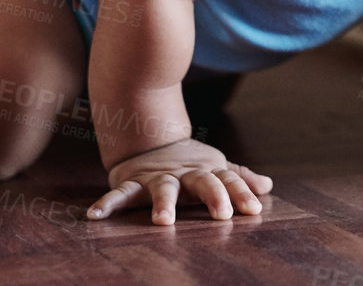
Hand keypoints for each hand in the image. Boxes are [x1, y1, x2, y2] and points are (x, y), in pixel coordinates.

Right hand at [86, 137, 272, 224]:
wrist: (150, 140)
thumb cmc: (190, 164)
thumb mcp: (216, 167)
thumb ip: (239, 178)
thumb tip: (267, 186)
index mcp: (207, 171)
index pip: (229, 180)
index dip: (242, 193)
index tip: (255, 210)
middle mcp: (185, 174)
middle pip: (203, 182)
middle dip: (214, 196)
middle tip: (223, 216)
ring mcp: (157, 177)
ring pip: (163, 188)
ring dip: (163, 204)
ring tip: (164, 222)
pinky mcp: (132, 182)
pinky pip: (119, 194)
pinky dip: (107, 203)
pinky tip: (94, 216)